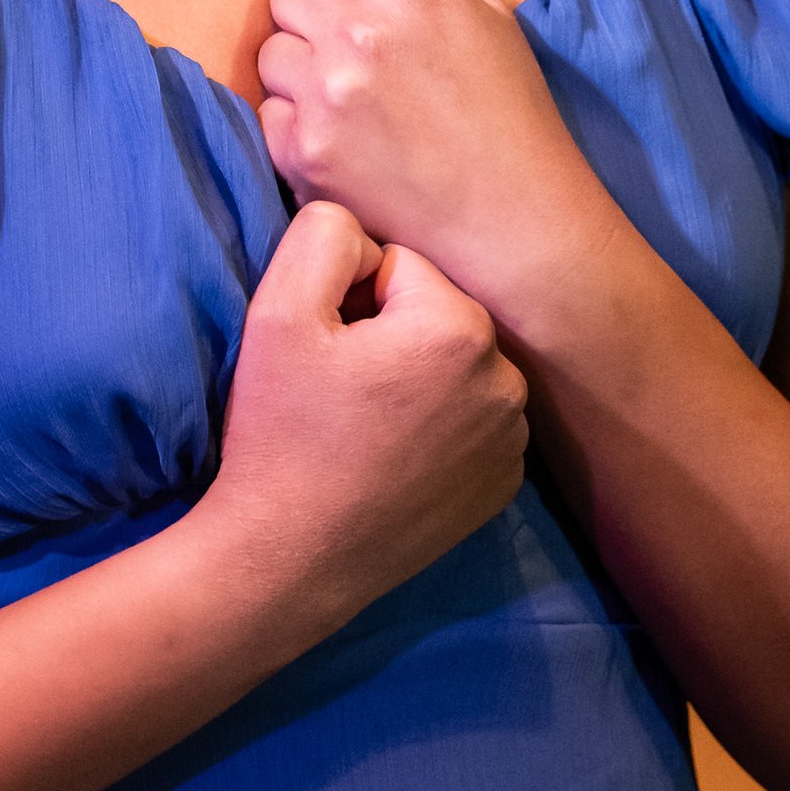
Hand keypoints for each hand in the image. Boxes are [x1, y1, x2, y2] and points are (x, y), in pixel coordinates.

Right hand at [202, 200, 527, 627]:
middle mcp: (504, 380)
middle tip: (339, 389)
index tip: (325, 351)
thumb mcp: (278, 309)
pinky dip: (437, 427)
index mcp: (457, 327)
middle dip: (389, 332)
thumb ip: (325, 232)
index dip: (349, 298)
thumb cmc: (279, 433)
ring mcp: (511, 440)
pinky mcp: (502, 486)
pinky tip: (389, 457)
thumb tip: (364, 229)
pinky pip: (470, 420)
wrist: (285, 561)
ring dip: (415, 377)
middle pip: (434, 312)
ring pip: (455, 365)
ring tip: (361, 425)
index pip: (399, 264)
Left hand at [256, 0, 622, 322]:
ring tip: (359, 104)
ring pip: (272, 51)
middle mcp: (362, 28)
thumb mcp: (482, 6)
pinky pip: (268, 110)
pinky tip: (349, 143)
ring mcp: (327, 93)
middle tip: (368, 61)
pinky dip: (298, 124)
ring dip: (304, 71)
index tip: (368, 3)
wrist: (514, 221)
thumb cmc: (507, 108)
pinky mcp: (303, 151)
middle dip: (320, 18)